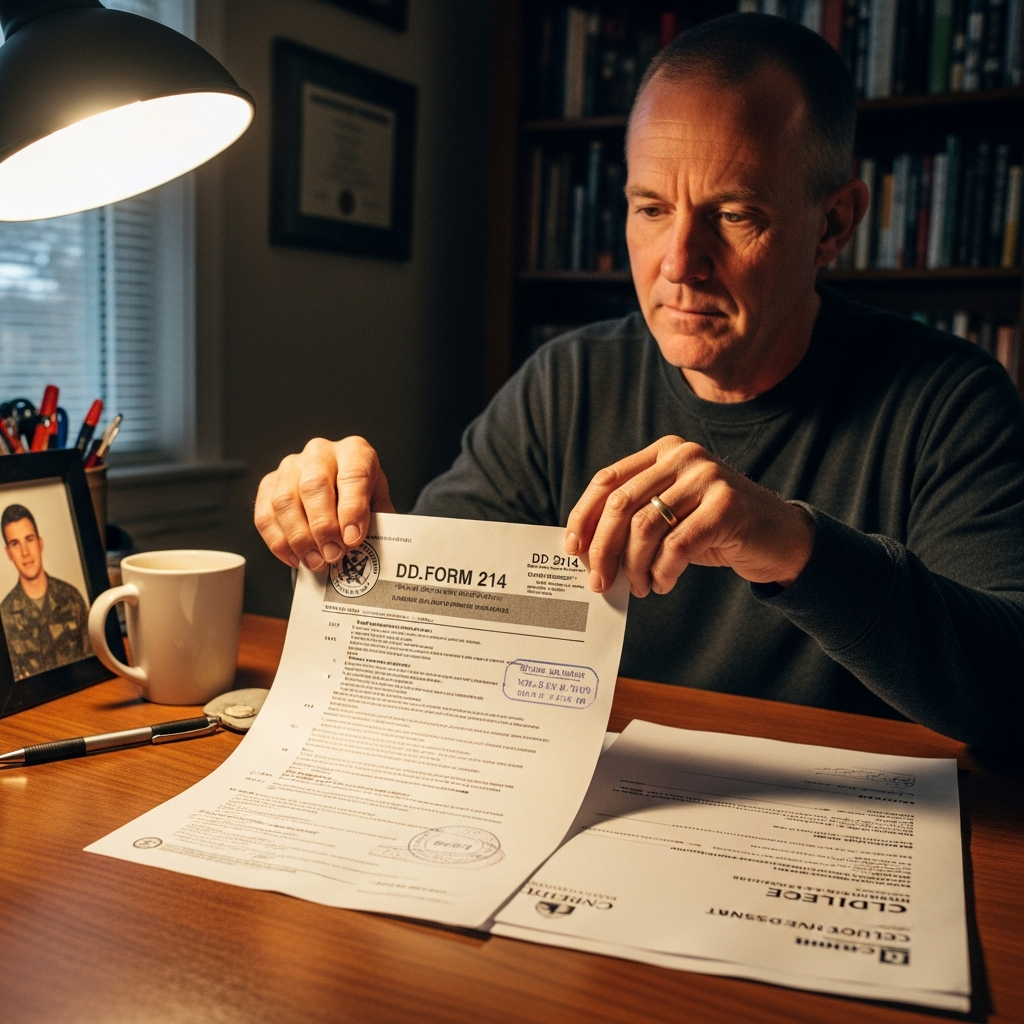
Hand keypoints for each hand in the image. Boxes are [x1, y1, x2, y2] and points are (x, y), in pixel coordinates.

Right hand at [255, 436, 394, 570]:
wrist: (341, 490)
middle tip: (332, 555)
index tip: (353, 539)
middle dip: (323, 527)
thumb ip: (377, 523)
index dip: (352, 509)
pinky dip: (278, 541)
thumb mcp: (379, 504)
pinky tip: (294, 557)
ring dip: (299, 538)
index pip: (353, 475)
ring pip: (285, 501)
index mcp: (354, 452)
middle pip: (314, 486)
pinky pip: (265, 514)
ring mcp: (291, 466)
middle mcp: (320, 453)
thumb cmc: (361, 496)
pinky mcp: (269, 484)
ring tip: (315, 561)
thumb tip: (371, 548)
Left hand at [564, 436, 814, 596]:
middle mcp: (684, 456)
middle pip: (620, 504)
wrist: (779, 538)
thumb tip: (584, 549)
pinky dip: (662, 572)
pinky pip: (676, 546)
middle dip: (602, 548)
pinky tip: (662, 584)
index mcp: (664, 450)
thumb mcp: (672, 513)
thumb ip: (634, 518)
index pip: (608, 480)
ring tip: (638, 587)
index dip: (583, 516)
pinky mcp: (726, 506)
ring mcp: (708, 477)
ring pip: (645, 527)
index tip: (572, 549)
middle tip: (598, 581)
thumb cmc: (716, 529)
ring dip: (634, 566)